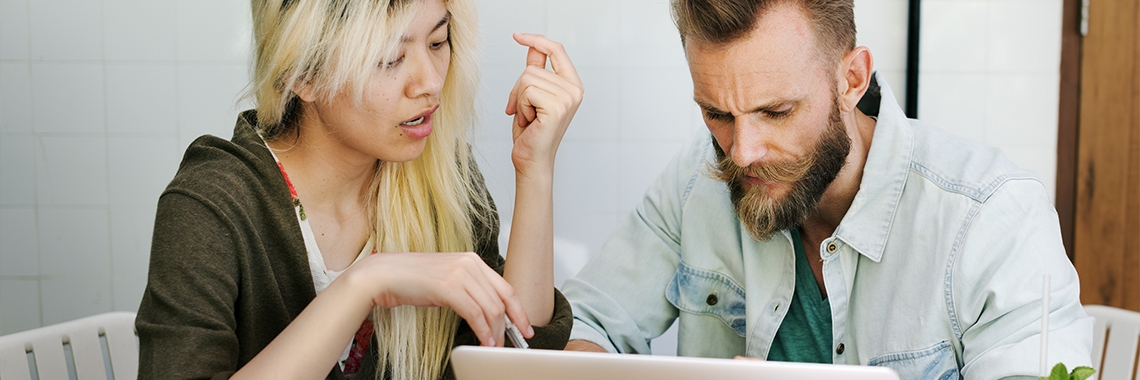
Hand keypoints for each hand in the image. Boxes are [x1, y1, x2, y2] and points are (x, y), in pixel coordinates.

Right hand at [346, 251, 533, 346]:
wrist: (384, 275)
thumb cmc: (412, 280)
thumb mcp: (448, 280)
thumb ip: (469, 290)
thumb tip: (488, 314)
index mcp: (473, 260)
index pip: (506, 288)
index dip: (519, 310)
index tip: (524, 327)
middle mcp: (470, 263)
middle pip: (502, 300)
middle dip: (510, 326)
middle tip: (510, 343)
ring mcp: (459, 273)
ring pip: (491, 308)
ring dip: (496, 332)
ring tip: (493, 347)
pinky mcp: (448, 286)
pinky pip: (475, 313)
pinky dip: (482, 330)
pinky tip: (483, 342)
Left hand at [505, 33, 583, 178]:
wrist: (531, 159)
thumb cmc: (531, 131)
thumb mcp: (531, 95)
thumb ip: (536, 70)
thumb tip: (532, 47)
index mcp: (572, 84)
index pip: (556, 50)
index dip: (536, 40)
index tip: (517, 35)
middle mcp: (574, 89)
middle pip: (533, 67)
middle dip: (518, 88)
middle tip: (524, 110)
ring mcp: (568, 98)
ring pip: (527, 78)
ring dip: (520, 99)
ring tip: (529, 117)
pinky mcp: (557, 107)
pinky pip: (527, 90)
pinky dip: (521, 106)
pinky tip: (529, 121)